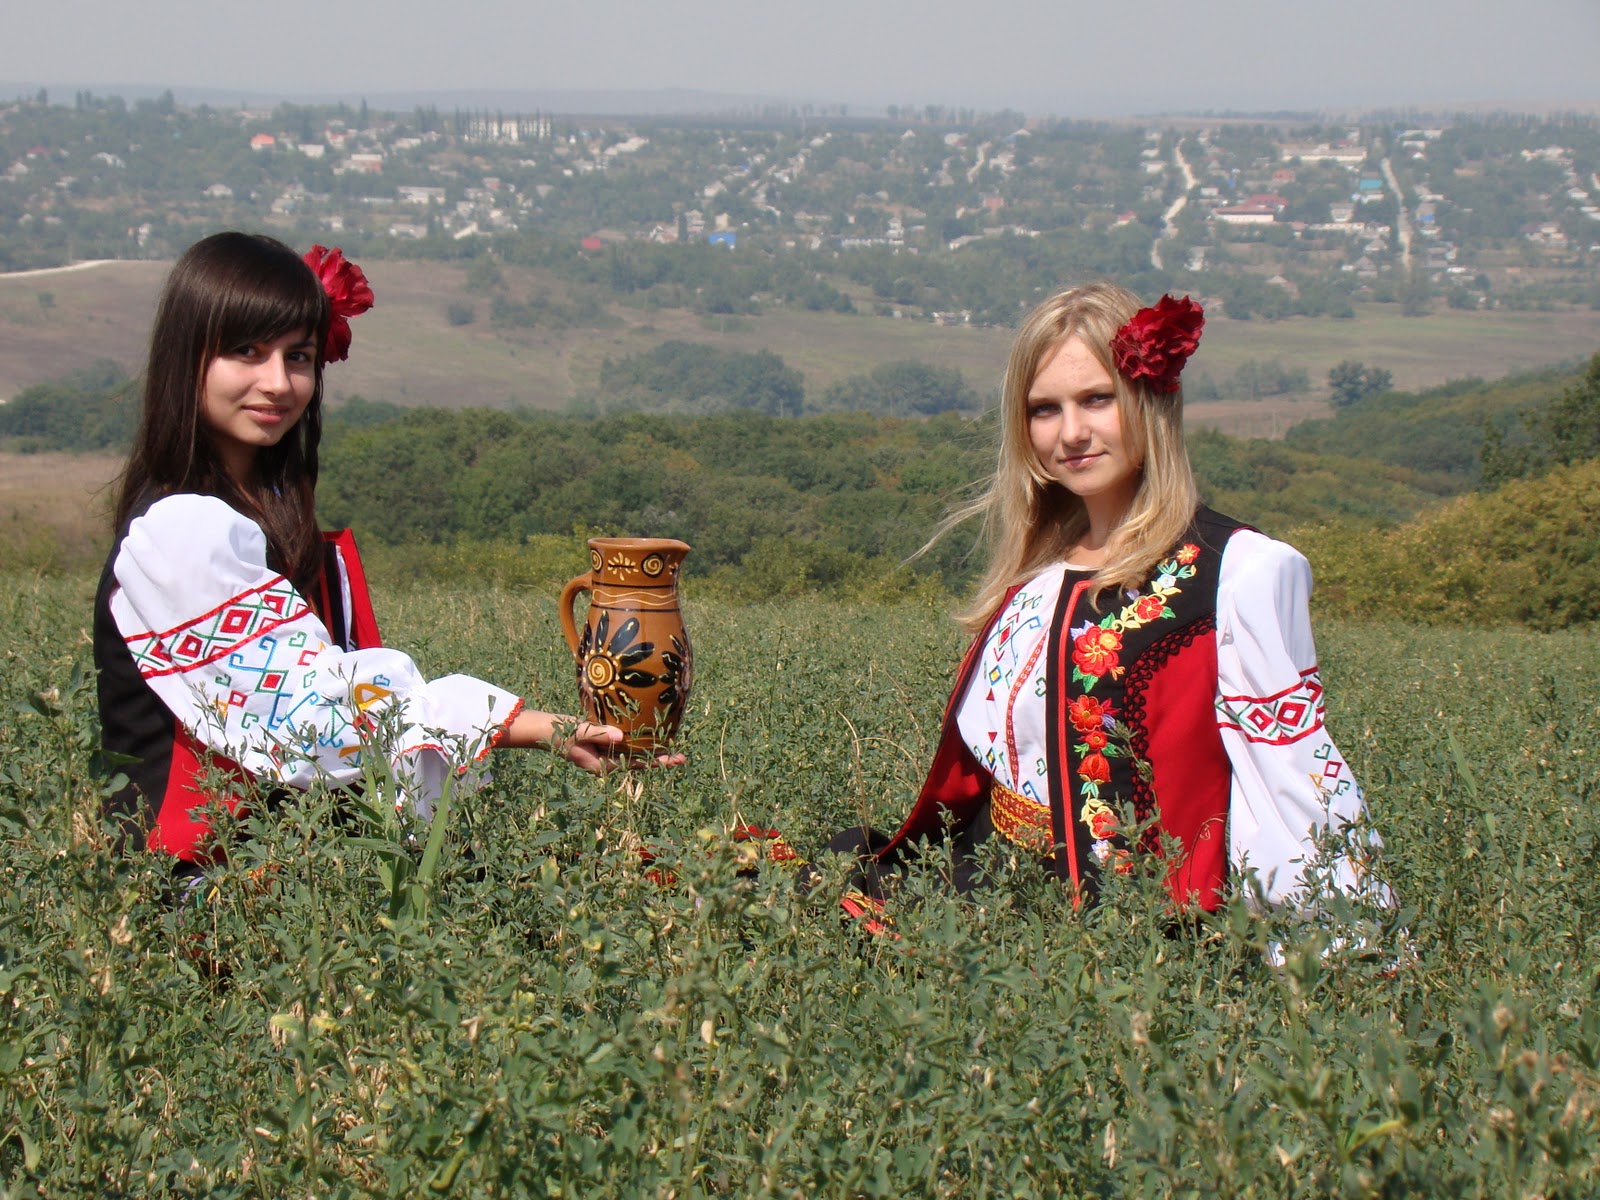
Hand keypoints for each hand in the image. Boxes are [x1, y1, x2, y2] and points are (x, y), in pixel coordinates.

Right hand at [558, 720, 686, 774]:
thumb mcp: (580, 732)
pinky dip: (639, 740)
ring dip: (650, 749)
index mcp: (603, 766)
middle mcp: (608, 762)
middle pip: (638, 761)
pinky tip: (650, 734)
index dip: (656, 762)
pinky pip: (626, 744)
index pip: (636, 765)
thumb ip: (600, 734)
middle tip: (682, 757)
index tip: (673, 760)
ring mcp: (606, 754)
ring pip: (633, 753)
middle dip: (659, 758)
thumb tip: (622, 737)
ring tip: (671, 745)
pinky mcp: (604, 744)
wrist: (546, 730)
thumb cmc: (560, 733)